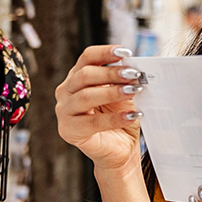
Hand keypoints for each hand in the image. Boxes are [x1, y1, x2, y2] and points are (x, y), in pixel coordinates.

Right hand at [54, 45, 144, 170]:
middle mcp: (66, 91)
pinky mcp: (68, 130)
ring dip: (112, 92)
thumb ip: (125, 81)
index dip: (106, 52)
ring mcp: (64, 110)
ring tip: (133, 91)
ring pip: (86, 96)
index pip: (88, 57)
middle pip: (85, 75)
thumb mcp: (124, 95)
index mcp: (78, 77)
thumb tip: (136, 68)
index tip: (125, 52)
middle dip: (111, 73)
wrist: (120, 149)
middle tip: (133, 74)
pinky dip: (114, 118)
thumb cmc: (120, 118)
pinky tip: (131, 115)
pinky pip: (92, 122)